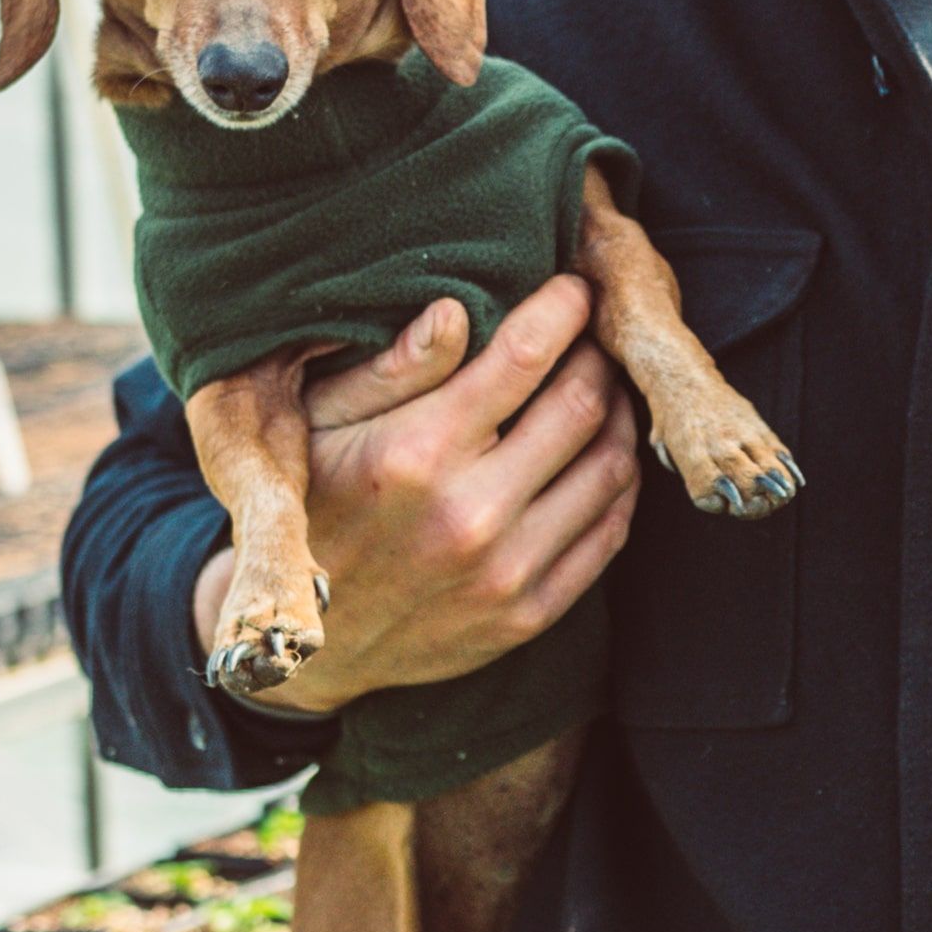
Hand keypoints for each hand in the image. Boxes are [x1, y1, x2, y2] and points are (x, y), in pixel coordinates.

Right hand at [190, 277, 640, 712]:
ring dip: (619, 416)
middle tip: (592, 336)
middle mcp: (469, 514)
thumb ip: (391, 368)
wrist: (310, 643)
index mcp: (416, 453)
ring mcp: (505, 573)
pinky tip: (602, 455)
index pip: (525, 356)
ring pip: (610, 468)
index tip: (574, 287)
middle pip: (582, 405)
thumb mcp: (318, 426)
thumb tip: (457, 308)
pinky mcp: (528, 617)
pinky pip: (609, 534)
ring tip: (603, 390)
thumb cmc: (314, 507)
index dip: (563, 308)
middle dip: (596, 356)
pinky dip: (620, 484)